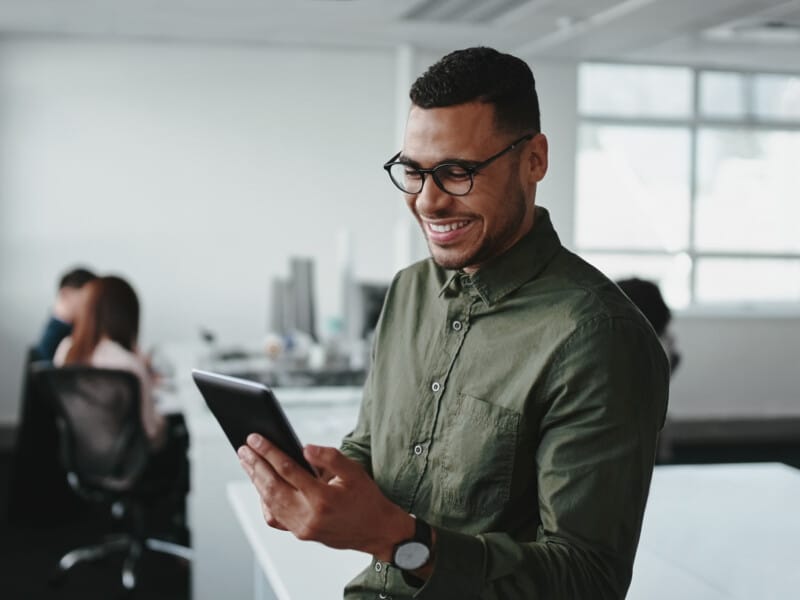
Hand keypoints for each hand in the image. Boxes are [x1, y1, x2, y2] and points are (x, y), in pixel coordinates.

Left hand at [237, 434, 413, 560]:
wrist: (377, 531)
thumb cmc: (367, 499)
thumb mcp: (355, 472)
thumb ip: (330, 457)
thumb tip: (304, 448)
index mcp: (323, 498)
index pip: (288, 470)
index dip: (269, 452)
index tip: (255, 438)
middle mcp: (309, 516)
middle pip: (272, 486)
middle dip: (255, 465)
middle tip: (243, 447)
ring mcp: (302, 528)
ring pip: (269, 502)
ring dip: (255, 480)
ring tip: (247, 462)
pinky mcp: (300, 534)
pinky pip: (275, 518)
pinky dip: (264, 501)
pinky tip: (261, 487)